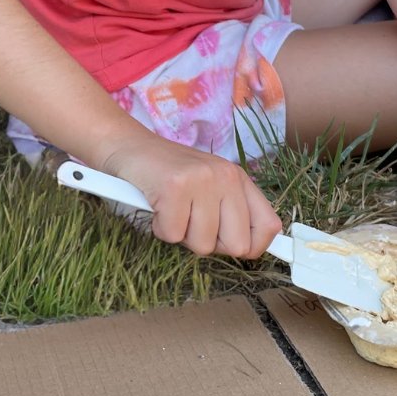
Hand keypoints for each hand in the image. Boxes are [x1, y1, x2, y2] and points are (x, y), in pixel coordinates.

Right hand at [101, 135, 280, 257]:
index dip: (250, 246)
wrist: (127, 146)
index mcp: (239, 179)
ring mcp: (201, 180)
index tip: (227, 243)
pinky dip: (160, 228)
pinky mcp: (174, 187)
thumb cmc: (167, 174)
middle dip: (209, 243)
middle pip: (236, 245)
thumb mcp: (209, 187)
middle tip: (189, 222)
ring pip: (203, 244)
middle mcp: (226, 177)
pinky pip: (173, 235)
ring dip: (180, 234)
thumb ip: (230, 212)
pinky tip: (157, 206)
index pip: (269, 226)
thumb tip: (248, 249)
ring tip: (171, 209)